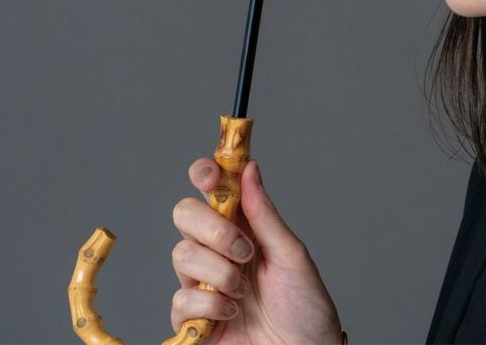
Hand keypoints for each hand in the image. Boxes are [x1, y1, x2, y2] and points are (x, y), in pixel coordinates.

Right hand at [170, 156, 344, 343]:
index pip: (212, 189)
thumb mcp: (291, 255)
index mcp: (244, 226)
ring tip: (244, 291)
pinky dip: (210, 304)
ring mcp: (203, 282)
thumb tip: (249, 168)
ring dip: (218, 271)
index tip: (210, 175)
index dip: (204, 173)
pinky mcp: (193, 318)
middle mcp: (218, 250)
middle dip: (212, 229)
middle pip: (185, 214)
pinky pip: (180, 298)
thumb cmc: (305, 306)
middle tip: (244, 251)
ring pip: (181, 254)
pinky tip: (232, 313)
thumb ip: (264, 215)